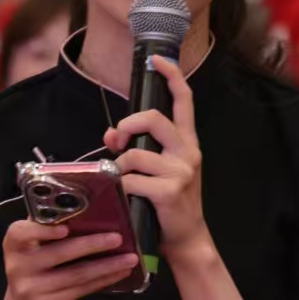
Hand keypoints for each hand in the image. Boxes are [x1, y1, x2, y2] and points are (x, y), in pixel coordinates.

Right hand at [0, 219, 139, 299]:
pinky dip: (104, 280)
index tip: (65, 228)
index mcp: (14, 244)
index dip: (43, 230)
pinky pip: (81, 290)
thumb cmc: (33, 267)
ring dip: (107, 265)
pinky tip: (119, 273)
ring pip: (76, 274)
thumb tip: (87, 206)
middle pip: (60, 253)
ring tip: (130, 258)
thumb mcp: (31, 246)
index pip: (21, 233)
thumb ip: (46, 227)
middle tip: (117, 238)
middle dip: (92, 244)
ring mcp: (32, 288)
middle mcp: (19, 266)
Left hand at [104, 55, 209, 257]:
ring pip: (136, 154)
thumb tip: (110, 136)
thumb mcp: (160, 171)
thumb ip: (138, 148)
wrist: (187, 239)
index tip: (157, 60)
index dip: (172, 76)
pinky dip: (120, 188)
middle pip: (154, 119)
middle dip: (128, 125)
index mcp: (188, 144)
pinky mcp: (169, 191)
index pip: (184, 101)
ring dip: (120, 166)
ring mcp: (181, 172)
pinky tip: (125, 197)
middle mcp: (188, 153)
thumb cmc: (169, 204)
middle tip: (117, 140)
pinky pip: (131, 180)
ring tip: (123, 181)